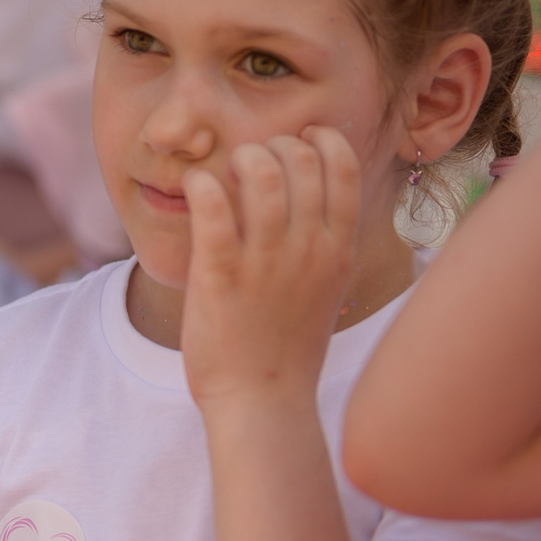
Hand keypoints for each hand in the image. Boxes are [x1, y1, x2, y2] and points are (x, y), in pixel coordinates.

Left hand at [180, 130, 361, 410]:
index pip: (343, 165)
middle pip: (299, 159)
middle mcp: (309, 248)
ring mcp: (266, 262)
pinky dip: (202, 185)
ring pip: (260, 174)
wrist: (263, 401)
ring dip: (237, 159)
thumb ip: (326, 237)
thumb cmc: (289, 343)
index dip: (319, 140)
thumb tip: (315, 186)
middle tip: (249, 162)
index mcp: (339, 248)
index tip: (296, 143)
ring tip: (223, 175)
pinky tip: (197, 190)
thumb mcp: (327, 285)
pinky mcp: (221, 275)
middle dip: (271, 146)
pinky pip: (213, 208)